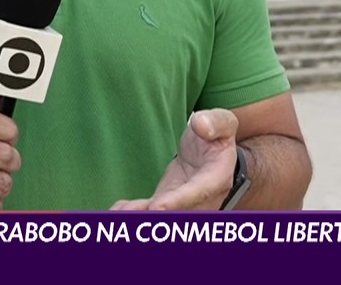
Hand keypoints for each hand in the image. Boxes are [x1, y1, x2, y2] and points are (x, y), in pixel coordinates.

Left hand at [111, 109, 239, 210]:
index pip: (197, 193)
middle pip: (178, 214)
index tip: (157, 207)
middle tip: (129, 217)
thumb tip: (201, 125)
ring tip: (116, 214)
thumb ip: (215, 122)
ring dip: (140, 217)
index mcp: (215, 179)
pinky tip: (117, 210)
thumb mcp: (223, 122)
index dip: (177, 201)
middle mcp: (200, 198)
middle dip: (155, 217)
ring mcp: (183, 203)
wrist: (212, 151)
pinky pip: (150, 210)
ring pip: (162, 216)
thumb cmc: (217, 135)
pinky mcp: (168, 201)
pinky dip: (134, 212)